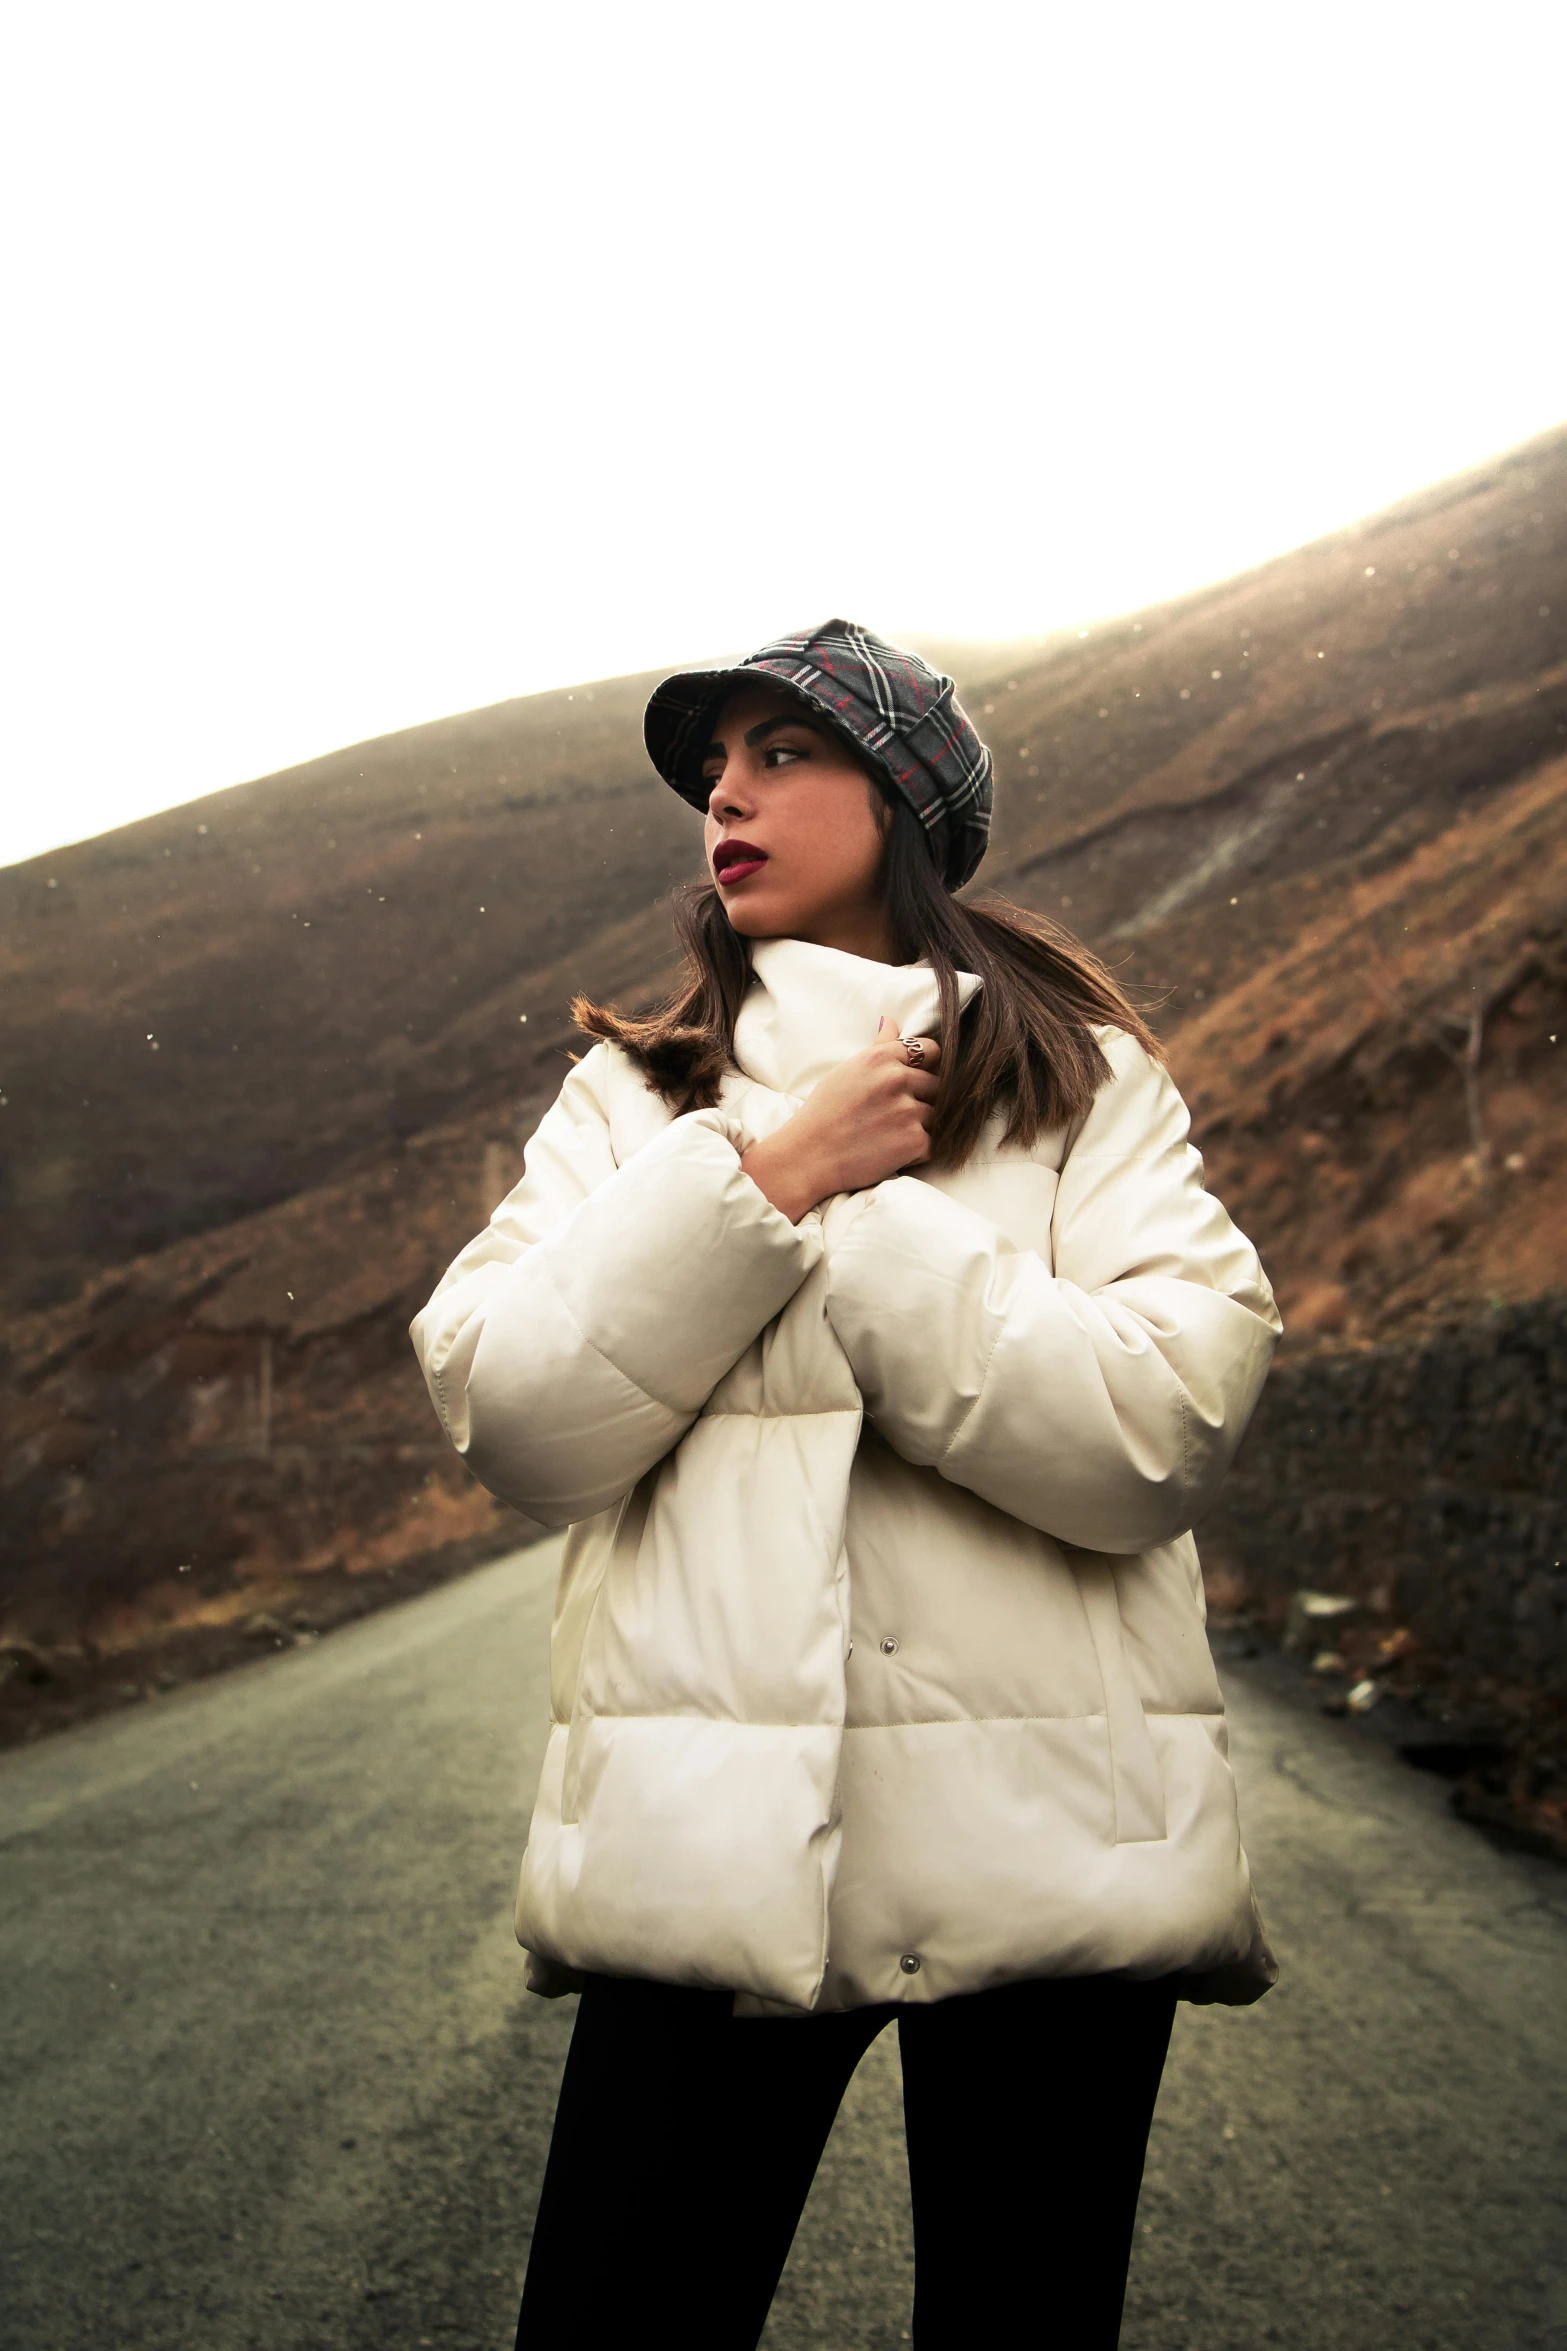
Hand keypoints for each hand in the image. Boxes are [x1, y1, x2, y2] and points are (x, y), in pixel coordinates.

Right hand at [740, 1017, 941, 1222]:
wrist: (807, 1157)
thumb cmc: (823, 1114)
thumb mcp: (846, 1071)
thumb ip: (877, 1048)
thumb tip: (891, 1021)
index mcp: (881, 1058)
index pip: (931, 1050)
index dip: (928, 1066)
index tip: (916, 1080)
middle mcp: (897, 1080)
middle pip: (937, 1084)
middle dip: (922, 1099)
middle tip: (893, 1116)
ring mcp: (908, 1110)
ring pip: (935, 1115)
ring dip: (919, 1126)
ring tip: (888, 1135)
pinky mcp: (915, 1141)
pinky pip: (932, 1144)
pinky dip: (916, 1152)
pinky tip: (890, 1152)